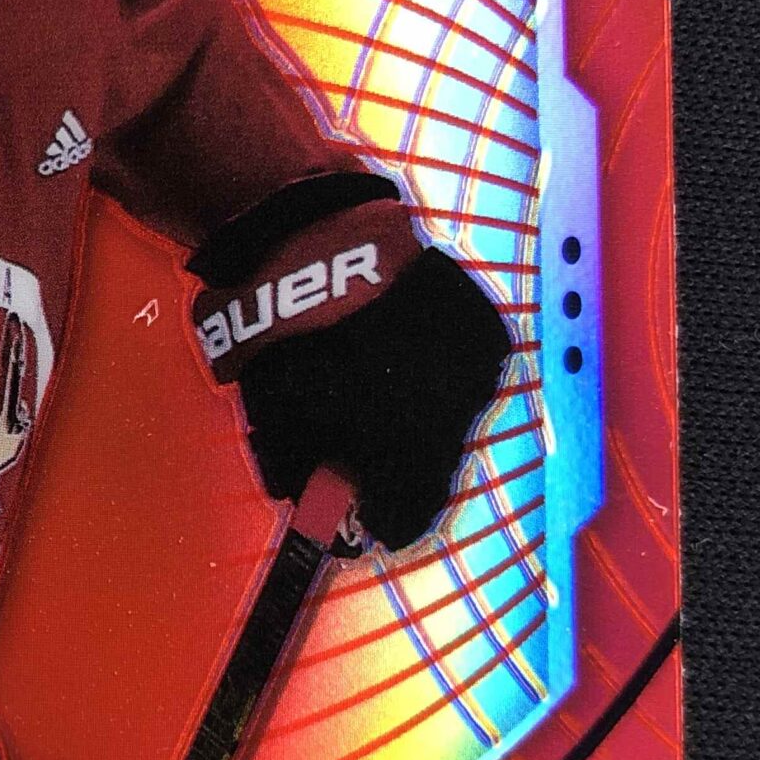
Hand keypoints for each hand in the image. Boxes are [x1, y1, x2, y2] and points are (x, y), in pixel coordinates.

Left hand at [190, 174, 511, 550]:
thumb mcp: (278, 417)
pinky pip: (463, 372)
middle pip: (434, 468)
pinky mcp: (481, 325)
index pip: (407, 517)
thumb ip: (302, 471)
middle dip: (398, 468)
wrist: (312, 239)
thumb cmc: (285, 337)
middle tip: (363, 449)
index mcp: (405, 445)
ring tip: (376, 388)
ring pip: (452, 418)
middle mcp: (453, 412)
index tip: (362, 516)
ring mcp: (475, 366)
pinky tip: (398, 353)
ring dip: (420, 418)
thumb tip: (316, 505)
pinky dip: (435, 374)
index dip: (380, 520)